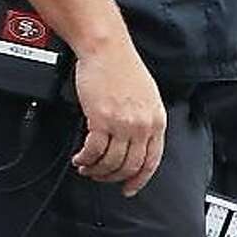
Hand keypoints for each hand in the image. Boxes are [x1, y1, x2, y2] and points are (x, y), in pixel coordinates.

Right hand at [72, 42, 165, 197]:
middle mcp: (141, 125)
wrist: (106, 48)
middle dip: (113, 177)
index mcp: (156, 120)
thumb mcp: (146, 96)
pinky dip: (85, 159)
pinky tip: (80, 158)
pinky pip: (93, 151)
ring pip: (110, 162)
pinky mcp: (100, 120)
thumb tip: (135, 142)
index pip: (151, 161)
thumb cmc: (122, 65)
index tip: (129, 188)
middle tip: (101, 177)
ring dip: (96, 170)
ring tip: (86, 167)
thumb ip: (144, 120)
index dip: (139, 180)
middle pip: (129, 166)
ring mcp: (122, 124)